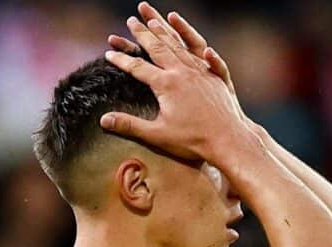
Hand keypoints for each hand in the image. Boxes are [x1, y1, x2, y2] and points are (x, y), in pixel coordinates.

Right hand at [100, 8, 247, 161]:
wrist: (228, 140)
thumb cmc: (193, 141)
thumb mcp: (157, 135)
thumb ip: (129, 125)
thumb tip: (102, 120)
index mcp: (166, 84)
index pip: (137, 67)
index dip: (121, 59)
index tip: (108, 52)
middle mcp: (183, 72)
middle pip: (158, 47)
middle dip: (142, 33)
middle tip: (131, 20)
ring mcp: (201, 71)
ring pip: (179, 46)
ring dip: (165, 31)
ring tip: (154, 20)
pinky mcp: (216, 76)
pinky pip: (206, 54)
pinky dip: (197, 43)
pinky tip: (193, 38)